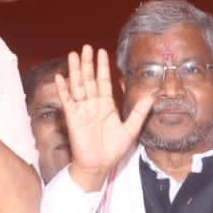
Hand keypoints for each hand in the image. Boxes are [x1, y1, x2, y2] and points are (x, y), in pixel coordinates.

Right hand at [58, 45, 150, 190]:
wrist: (99, 165)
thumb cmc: (113, 150)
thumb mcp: (130, 130)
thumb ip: (139, 112)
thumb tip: (152, 97)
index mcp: (106, 106)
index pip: (104, 81)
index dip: (103, 67)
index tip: (102, 52)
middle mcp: (93, 105)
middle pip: (89, 79)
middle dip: (88, 63)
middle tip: (86, 47)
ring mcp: (82, 110)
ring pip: (78, 85)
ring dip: (75, 70)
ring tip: (73, 55)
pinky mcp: (72, 118)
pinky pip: (67, 101)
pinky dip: (63, 89)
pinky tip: (60, 77)